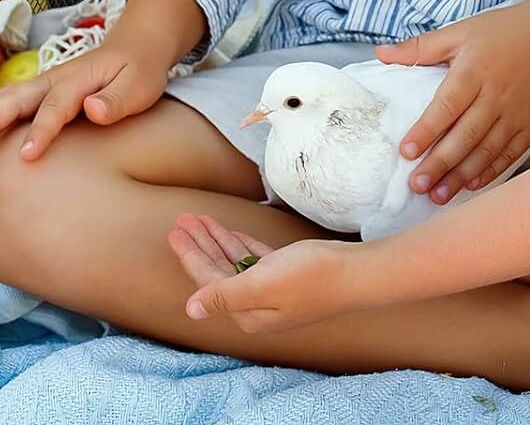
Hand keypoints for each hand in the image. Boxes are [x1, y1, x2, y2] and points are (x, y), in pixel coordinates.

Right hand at [0, 25, 170, 160]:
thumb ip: (116, 100)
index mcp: (79, 78)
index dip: (41, 130)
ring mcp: (44, 84)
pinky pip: (10, 103)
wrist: (135, 48)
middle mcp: (54, 79)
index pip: (56, 106)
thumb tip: (92, 111)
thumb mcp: (140, 85)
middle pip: (17, 98)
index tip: (26, 156)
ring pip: (7, 98)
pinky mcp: (40, 93)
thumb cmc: (139, 71)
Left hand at [171, 213, 355, 332]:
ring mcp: (272, 291)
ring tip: (200, 219)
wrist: (355, 273)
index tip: (174, 231)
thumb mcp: (262, 285)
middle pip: (218, 270)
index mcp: (246, 311)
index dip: (190, 254)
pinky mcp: (287, 276)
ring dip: (217, 240)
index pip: (208, 280)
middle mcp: (256, 305)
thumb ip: (224, 295)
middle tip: (182, 219)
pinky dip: (240, 244)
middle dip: (199, 244)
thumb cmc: (311, 277)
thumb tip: (190, 310)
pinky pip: (254, 259)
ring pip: (234, 262)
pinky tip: (229, 233)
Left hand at [375, 0, 529, 202]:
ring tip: (438, 195)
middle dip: (439, 163)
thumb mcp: (461, 31)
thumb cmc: (505, 31)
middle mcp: (496, 95)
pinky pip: (509, 155)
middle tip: (416, 185)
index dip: (426, 131)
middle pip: (464, 136)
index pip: (446, 106)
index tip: (406, 152)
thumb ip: (420, 48)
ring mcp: (517, 114)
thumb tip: (380, 55)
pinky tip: (471, 185)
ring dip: (461, 176)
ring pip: (485, 151)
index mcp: (474, 70)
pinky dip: (490, 172)